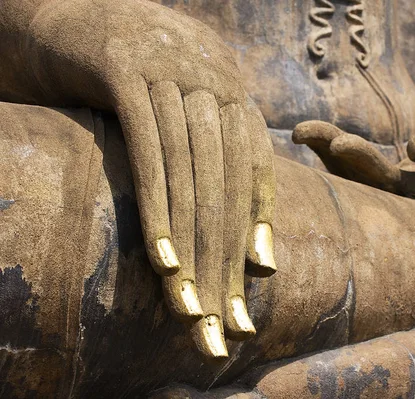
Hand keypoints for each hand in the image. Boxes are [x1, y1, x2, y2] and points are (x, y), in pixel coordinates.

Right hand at [24, 0, 275, 356]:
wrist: (71, 14)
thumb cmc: (130, 79)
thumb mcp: (180, 115)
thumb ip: (213, 159)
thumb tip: (251, 235)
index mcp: (235, 96)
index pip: (253, 179)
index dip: (254, 237)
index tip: (250, 295)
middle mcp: (214, 83)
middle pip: (226, 189)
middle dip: (224, 262)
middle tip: (223, 325)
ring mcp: (172, 73)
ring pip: (191, 178)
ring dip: (191, 250)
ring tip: (191, 308)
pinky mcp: (126, 70)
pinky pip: (149, 152)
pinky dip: (157, 209)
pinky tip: (162, 260)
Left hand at [294, 102, 414, 207]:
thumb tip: (414, 148)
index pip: (400, 185)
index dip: (367, 166)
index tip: (339, 144)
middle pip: (372, 183)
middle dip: (337, 156)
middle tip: (304, 132)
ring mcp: (412, 186)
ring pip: (364, 176)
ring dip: (331, 154)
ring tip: (300, 131)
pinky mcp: (406, 173)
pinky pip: (368, 165)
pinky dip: (342, 151)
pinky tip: (316, 137)